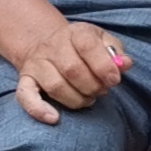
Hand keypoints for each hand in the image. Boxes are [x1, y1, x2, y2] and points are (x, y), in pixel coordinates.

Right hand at [12, 20, 129, 123]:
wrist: (46, 42)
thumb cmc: (84, 47)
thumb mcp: (103, 41)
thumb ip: (116, 53)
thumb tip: (125, 64)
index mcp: (76, 32)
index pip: (88, 46)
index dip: (104, 66)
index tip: (114, 81)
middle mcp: (52, 46)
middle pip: (72, 69)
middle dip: (92, 86)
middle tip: (102, 91)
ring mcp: (36, 63)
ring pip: (55, 85)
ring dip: (76, 99)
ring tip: (88, 99)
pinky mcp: (25, 80)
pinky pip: (25, 96)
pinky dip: (38, 110)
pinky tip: (54, 118)